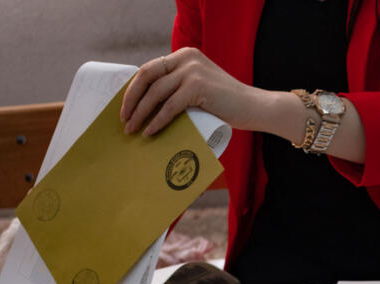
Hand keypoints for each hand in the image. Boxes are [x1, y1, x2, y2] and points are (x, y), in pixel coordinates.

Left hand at [121, 48, 268, 135]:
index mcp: (184, 55)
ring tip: (133, 130)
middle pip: (147, 76)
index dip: (134, 89)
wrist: (255, 107)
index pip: (149, 69)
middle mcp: (186, 58)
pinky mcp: (198, 87)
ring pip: (156, 93)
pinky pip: (169, 106)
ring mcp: (192, 71)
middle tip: (124, 119)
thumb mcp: (199, 87)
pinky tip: (150, 131)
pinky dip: (157, 120)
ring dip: (140, 113)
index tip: (126, 107)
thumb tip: (149, 105)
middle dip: (131, 99)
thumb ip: (180, 86)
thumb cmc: (227, 104)